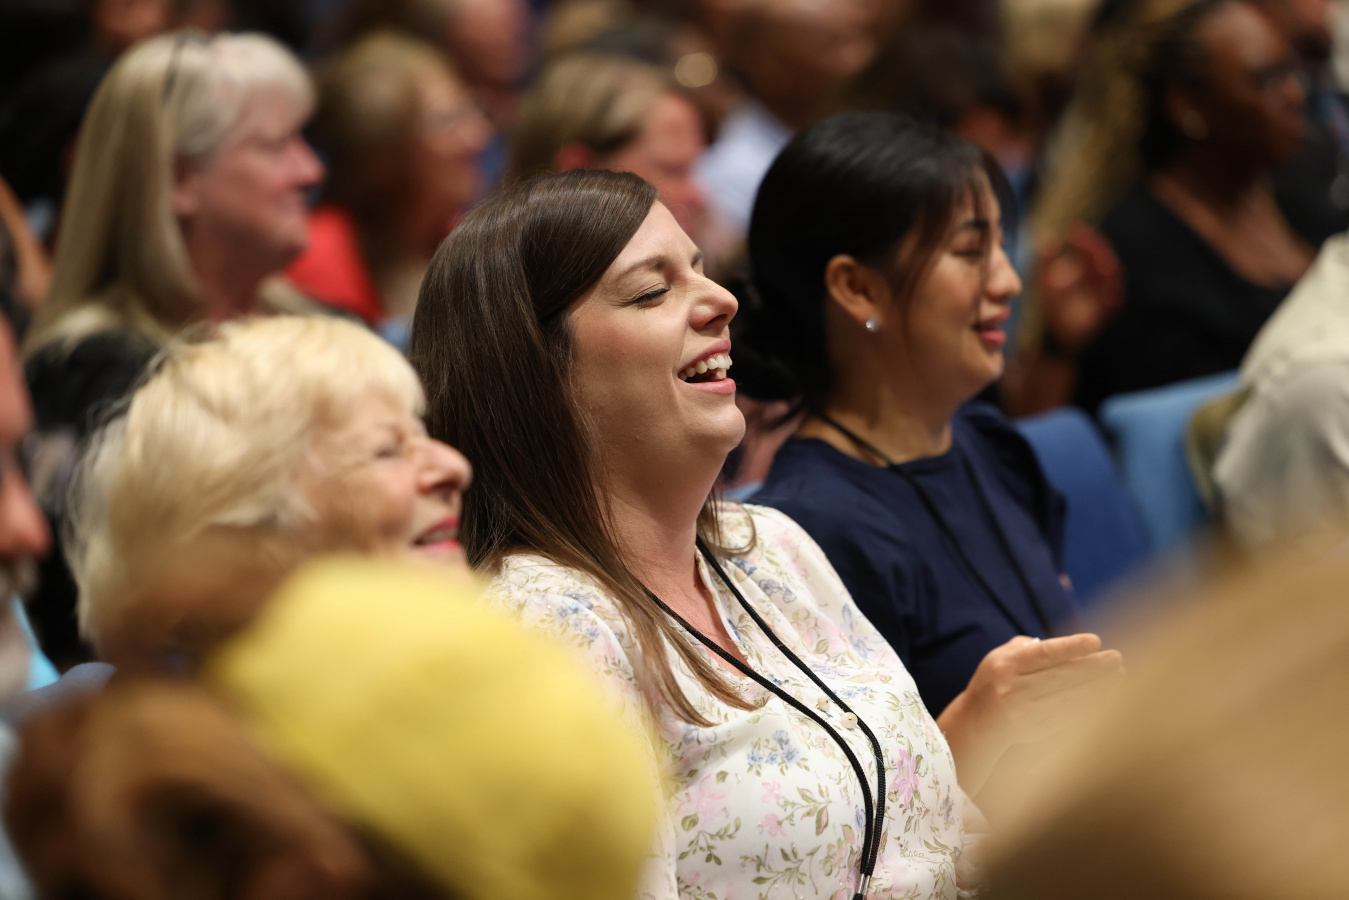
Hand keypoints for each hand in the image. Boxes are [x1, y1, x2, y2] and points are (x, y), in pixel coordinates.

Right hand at [938, 633, 1123, 793]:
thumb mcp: (999, 657)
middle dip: (1093, 667)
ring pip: (1069, 699)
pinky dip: (1090, 707)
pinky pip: (1070, 717)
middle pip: (1061, 677)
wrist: (976, 722)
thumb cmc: (994, 681)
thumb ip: (1029, 647)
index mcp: (1006, 666)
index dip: (1071, 647)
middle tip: (1117, 658)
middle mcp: (1014, 690)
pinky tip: (1107, 697)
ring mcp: (1026, 713)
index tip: (1096, 641)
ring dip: (1098, 688)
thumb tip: (1067, 647)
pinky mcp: (1037, 730)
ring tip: (1120, 676)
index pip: (1043, 654)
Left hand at [1035, 224, 1122, 352]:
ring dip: (1105, 262)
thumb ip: (1046, 262)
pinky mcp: (1108, 311)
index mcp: (1089, 271)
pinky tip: (1106, 276)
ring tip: (1094, 253)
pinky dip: (1112, 290)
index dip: (1085, 239)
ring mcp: (1107, 295)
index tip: (1074, 227)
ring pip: (1112, 276)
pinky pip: (1114, 300)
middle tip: (1082, 235)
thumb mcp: (1046, 281)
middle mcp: (1101, 280)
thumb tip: (1046, 238)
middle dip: (1095, 246)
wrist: (1056, 335)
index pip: (1091, 251)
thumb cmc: (1053, 307)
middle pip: (1104, 258)